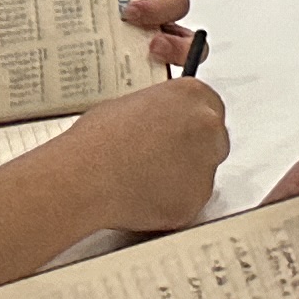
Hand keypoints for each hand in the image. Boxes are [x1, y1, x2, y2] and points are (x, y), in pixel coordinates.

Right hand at [53, 76, 227, 233]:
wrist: (84, 176)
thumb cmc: (97, 140)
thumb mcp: (133, 105)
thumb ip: (162, 112)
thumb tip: (163, 124)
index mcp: (192, 95)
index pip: (209, 107)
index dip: (191, 124)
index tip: (179, 134)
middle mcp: (208, 125)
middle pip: (213, 140)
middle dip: (193, 150)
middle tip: (161, 160)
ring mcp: (206, 164)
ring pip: (203, 173)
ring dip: (183, 178)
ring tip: (144, 180)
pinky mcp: (196, 199)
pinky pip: (190, 202)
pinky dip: (172, 203)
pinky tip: (144, 198)